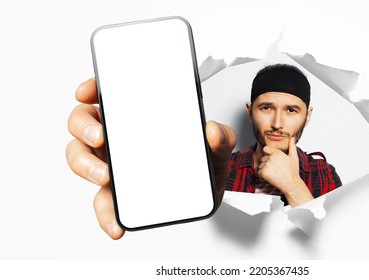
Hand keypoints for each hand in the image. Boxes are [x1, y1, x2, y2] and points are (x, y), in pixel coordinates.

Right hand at [66, 78, 235, 238]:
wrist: (205, 197)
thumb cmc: (203, 163)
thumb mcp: (217, 148)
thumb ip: (221, 137)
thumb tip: (212, 131)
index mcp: (138, 118)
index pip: (108, 95)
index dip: (91, 89)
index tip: (87, 92)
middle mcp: (120, 138)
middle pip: (83, 122)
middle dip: (84, 127)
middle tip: (101, 137)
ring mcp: (115, 164)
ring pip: (81, 158)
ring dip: (85, 165)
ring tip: (105, 177)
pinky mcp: (118, 193)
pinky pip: (103, 201)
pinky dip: (105, 214)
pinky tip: (116, 225)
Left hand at [257, 137, 313, 206]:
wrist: (291, 184)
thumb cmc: (293, 172)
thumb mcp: (294, 157)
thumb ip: (292, 146)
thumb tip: (292, 138)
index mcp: (277, 153)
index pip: (265, 149)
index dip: (268, 154)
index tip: (272, 160)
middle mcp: (271, 157)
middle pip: (263, 158)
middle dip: (267, 163)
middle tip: (276, 169)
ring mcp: (267, 165)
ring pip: (260, 165)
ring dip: (265, 170)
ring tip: (274, 173)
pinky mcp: (263, 172)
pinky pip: (259, 172)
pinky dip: (262, 176)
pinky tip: (270, 177)